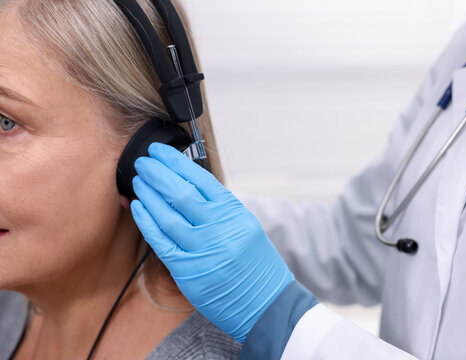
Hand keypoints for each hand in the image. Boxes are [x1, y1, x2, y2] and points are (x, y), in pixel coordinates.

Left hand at [130, 143, 293, 342]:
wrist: (266, 302)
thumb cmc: (256, 264)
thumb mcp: (245, 226)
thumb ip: (219, 208)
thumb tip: (188, 186)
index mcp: (234, 213)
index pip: (200, 178)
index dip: (175, 162)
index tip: (160, 152)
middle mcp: (219, 228)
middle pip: (180, 193)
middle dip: (157, 173)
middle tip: (142, 162)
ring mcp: (203, 250)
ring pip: (167, 215)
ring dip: (148, 194)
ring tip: (138, 181)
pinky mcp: (188, 270)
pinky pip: (161, 241)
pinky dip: (146, 222)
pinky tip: (138, 207)